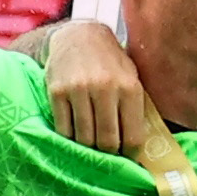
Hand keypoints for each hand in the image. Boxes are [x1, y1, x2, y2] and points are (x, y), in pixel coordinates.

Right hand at [38, 13, 153, 161]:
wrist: (78, 36)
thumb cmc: (111, 63)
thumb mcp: (132, 78)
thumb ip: (135, 107)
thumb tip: (140, 145)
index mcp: (130, 88)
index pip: (133, 136)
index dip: (131, 154)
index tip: (127, 159)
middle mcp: (105, 89)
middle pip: (107, 141)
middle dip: (108, 155)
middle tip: (108, 156)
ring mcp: (79, 90)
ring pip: (84, 137)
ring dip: (88, 148)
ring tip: (92, 147)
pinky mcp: (56, 92)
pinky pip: (63, 128)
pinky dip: (69, 138)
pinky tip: (75, 136)